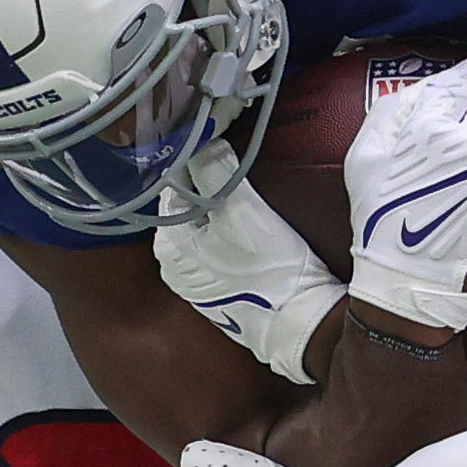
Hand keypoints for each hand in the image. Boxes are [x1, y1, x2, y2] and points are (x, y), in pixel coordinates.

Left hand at [156, 163, 343, 383]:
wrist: (299, 325)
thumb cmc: (268, 268)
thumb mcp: (242, 210)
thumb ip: (214, 170)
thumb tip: (202, 141)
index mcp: (168, 245)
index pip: (173, 189)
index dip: (197, 168)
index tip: (221, 155)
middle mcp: (173, 269)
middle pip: (189, 213)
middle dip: (210, 193)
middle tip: (240, 176)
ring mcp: (197, 286)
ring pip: (204, 234)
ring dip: (222, 216)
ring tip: (249, 204)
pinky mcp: (221, 296)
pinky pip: (219, 255)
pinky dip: (231, 240)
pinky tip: (254, 236)